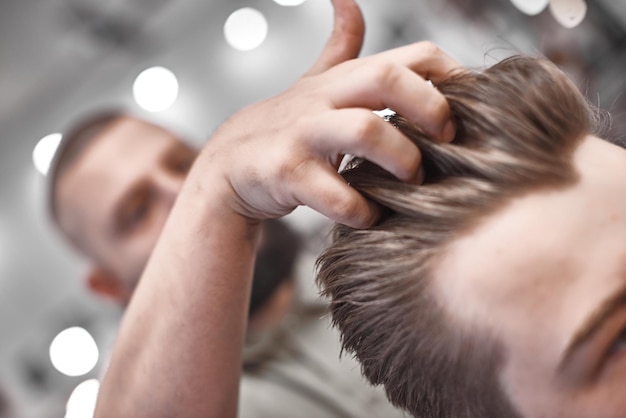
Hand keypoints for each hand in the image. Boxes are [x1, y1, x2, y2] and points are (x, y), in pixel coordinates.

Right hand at [202, 0, 460, 227]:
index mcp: (343, 79)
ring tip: (412, 183)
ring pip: (364, 131)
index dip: (451, 76)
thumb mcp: (314, 83)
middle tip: (448, 141)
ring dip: (401, 160)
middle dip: (431, 108)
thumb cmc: (285, 127)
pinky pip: (335, 194)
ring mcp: (302, 133)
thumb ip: (340, 47)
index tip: (469, 109)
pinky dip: (362, 211)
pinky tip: (371, 216)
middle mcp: (324, 98)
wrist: (228, 168)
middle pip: (388, 78)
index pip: (412, 56)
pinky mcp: (284, 172)